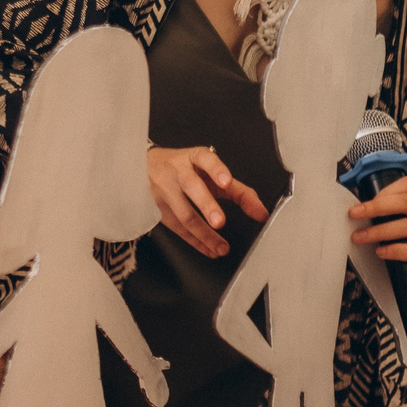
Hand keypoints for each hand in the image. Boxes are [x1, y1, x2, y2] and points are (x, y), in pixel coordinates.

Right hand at [148, 145, 268, 259]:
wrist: (144, 167)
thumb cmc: (186, 170)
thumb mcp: (211, 174)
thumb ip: (239, 191)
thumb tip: (262, 214)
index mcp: (194, 157)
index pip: (206, 159)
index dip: (216, 170)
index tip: (226, 182)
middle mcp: (178, 170)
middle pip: (192, 186)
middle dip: (207, 205)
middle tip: (220, 222)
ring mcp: (164, 189)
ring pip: (183, 213)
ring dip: (204, 233)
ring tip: (221, 247)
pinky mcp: (156, 208)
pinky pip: (177, 228)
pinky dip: (196, 242)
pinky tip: (209, 249)